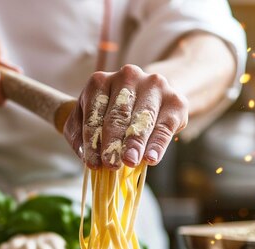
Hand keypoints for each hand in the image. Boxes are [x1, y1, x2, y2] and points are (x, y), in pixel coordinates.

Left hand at [64, 64, 187, 168]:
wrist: (149, 96)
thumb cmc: (113, 112)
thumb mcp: (90, 117)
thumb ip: (79, 133)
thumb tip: (84, 154)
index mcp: (100, 81)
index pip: (94, 113)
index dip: (92, 140)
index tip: (92, 163)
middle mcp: (127, 77)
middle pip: (118, 114)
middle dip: (113, 142)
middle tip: (111, 165)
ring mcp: (153, 86)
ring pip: (142, 118)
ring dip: (135, 143)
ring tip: (129, 162)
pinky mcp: (175, 100)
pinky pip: (165, 125)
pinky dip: (157, 144)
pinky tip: (151, 159)